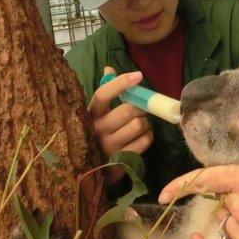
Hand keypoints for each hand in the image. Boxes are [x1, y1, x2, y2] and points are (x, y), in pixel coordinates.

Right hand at [89, 67, 153, 184]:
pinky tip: (142, 136)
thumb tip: (108, 68)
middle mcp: (96, 130)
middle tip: (141, 109)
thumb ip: (105, 91)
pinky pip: (144, 141)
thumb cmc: (98, 133)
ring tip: (140, 124)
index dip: (120, 83)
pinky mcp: (121, 160)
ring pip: (139, 125)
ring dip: (145, 122)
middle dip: (140, 107)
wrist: (92, 170)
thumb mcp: (97, 114)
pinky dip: (148, 136)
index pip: (102, 94)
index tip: (138, 75)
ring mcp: (108, 147)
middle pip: (128, 110)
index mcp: (90, 114)